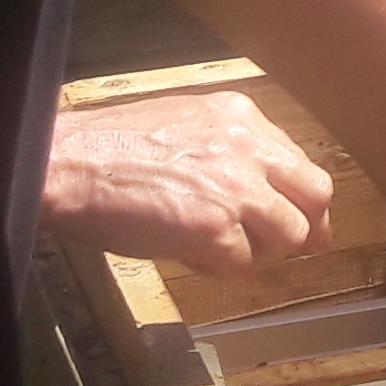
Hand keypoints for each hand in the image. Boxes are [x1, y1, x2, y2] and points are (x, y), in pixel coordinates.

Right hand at [41, 91, 338, 269]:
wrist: (69, 163)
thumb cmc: (111, 148)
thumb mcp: (184, 124)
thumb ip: (228, 148)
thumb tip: (260, 188)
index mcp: (240, 116)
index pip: (299, 161)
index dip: (304, 198)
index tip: (307, 219)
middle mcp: (248, 147)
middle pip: (316, 194)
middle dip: (308, 226)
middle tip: (295, 248)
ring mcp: (236, 188)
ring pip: (289, 235)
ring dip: (261, 252)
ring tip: (220, 251)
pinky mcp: (216, 228)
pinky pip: (243, 264)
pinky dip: (220, 269)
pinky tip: (191, 258)